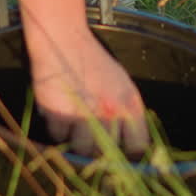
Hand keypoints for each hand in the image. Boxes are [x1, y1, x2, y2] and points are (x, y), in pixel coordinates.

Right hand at [27, 29, 148, 158]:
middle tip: (89, 136)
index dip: (127, 153)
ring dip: (76, 140)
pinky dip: (57, 127)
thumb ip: (128, 113)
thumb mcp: (121, 84)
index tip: (118, 153)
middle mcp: (110, 113)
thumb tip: (129, 144)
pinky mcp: (58, 114)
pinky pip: (58, 135)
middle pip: (106, 153)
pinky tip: (59, 109)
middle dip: (97, 149)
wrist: (63, 42)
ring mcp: (83, 115)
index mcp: (129, 105)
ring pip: (81, 148)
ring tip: (72, 121)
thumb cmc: (94, 63)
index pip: (137, 146)